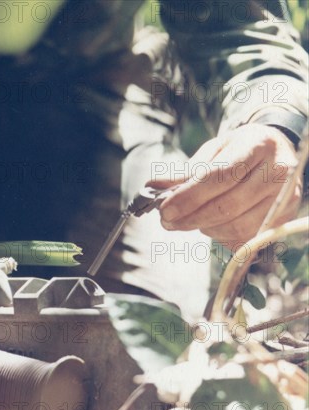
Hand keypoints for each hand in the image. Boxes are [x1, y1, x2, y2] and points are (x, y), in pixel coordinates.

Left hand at [149, 124, 301, 247]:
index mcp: (257, 145)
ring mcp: (285, 198)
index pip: (219, 176)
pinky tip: (210, 225)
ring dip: (204, 227)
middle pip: (227, 205)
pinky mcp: (283, 220)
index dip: (188, 196)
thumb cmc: (237, 152)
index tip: (164, 209)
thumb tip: (152, 187)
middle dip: (190, 218)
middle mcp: (278, 171)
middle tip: (167, 222)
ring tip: (190, 220)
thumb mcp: (212, 152)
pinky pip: (244, 238)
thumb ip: (184, 172)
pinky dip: (221, 236)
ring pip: (235, 226)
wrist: (273, 154)